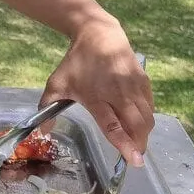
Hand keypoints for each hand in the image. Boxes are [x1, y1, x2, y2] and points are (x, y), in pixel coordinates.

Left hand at [39, 18, 153, 166]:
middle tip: (135, 155)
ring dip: (144, 133)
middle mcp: (118, 93)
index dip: (124, 145)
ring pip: (147, 117)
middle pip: (136, 125)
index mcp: (96, 97)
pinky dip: (147, 117)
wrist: (98, 34)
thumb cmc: (76, 62)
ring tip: (137, 140)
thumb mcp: (57, 83)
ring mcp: (134, 86)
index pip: (113, 126)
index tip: (133, 160)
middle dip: (139, 144)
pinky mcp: (144, 80)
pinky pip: (150, 105)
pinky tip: (138, 121)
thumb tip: (43, 132)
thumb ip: (47, 107)